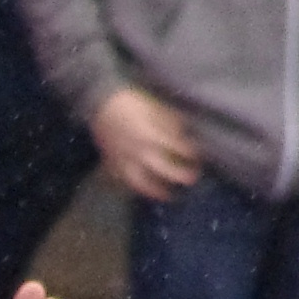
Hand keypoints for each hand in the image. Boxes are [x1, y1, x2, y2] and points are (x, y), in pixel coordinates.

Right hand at [90, 85, 200, 199]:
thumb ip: (169, 123)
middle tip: (192, 180)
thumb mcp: (155, 108)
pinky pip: (123, 180)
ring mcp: (123, 160)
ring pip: (139, 182)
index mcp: (150, 135)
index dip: (188, 153)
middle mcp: (138, 152)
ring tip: (166, 195)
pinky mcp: (111, 163)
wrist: (101, 104)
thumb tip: (182, 136)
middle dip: (178, 175)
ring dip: (155, 191)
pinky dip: (134, 187)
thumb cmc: (131, 103)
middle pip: (161, 169)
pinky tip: (142, 190)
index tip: (198, 157)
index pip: (175, 148)